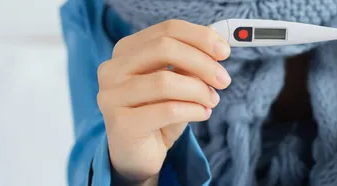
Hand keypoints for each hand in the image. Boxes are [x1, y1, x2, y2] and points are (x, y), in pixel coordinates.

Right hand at [96, 19, 231, 183]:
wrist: (138, 155)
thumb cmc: (158, 113)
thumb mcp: (178, 82)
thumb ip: (191, 62)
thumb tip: (217, 45)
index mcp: (126, 50)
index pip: (167, 30)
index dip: (201, 37)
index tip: (225, 51)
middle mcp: (112, 69)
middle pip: (164, 48)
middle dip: (202, 63)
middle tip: (223, 80)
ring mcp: (111, 96)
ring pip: (165, 81)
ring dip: (198, 90)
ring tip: (212, 101)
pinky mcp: (121, 124)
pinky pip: (166, 110)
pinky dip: (192, 110)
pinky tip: (202, 114)